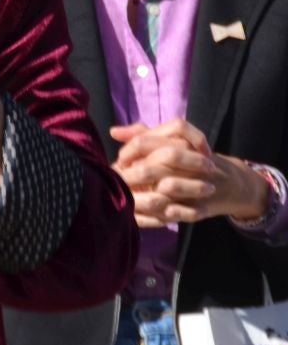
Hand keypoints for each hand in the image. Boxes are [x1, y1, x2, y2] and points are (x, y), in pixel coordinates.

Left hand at [110, 118, 268, 227]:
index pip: (146, 141)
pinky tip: (158, 214)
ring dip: (148, 193)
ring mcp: (200, 183)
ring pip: (169, 185)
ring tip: (135, 199)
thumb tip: (113, 131)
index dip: (129, 151)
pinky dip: (171, 213)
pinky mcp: (206, 205)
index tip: (121, 160)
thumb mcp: (170, 142)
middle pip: (157, 162)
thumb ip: (143, 135)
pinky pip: (187, 211)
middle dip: (135, 173)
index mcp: (181, 142)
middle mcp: (191, 160)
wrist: (231, 183)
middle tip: (123, 181)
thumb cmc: (192, 159)